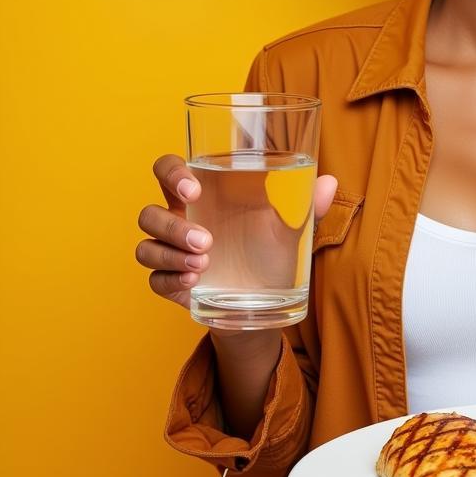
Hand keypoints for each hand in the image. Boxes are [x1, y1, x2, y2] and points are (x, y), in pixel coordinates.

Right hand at [136, 153, 338, 310]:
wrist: (265, 305)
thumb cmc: (270, 253)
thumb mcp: (291, 230)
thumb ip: (308, 205)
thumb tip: (329, 183)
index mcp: (203, 197)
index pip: (168, 170)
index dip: (172, 172)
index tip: (195, 189)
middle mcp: (181, 221)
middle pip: (148, 211)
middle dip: (171, 224)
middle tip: (207, 240)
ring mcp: (172, 253)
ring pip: (146, 245)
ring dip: (172, 253)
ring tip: (205, 263)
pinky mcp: (171, 284)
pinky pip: (154, 279)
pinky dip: (170, 279)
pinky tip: (194, 282)